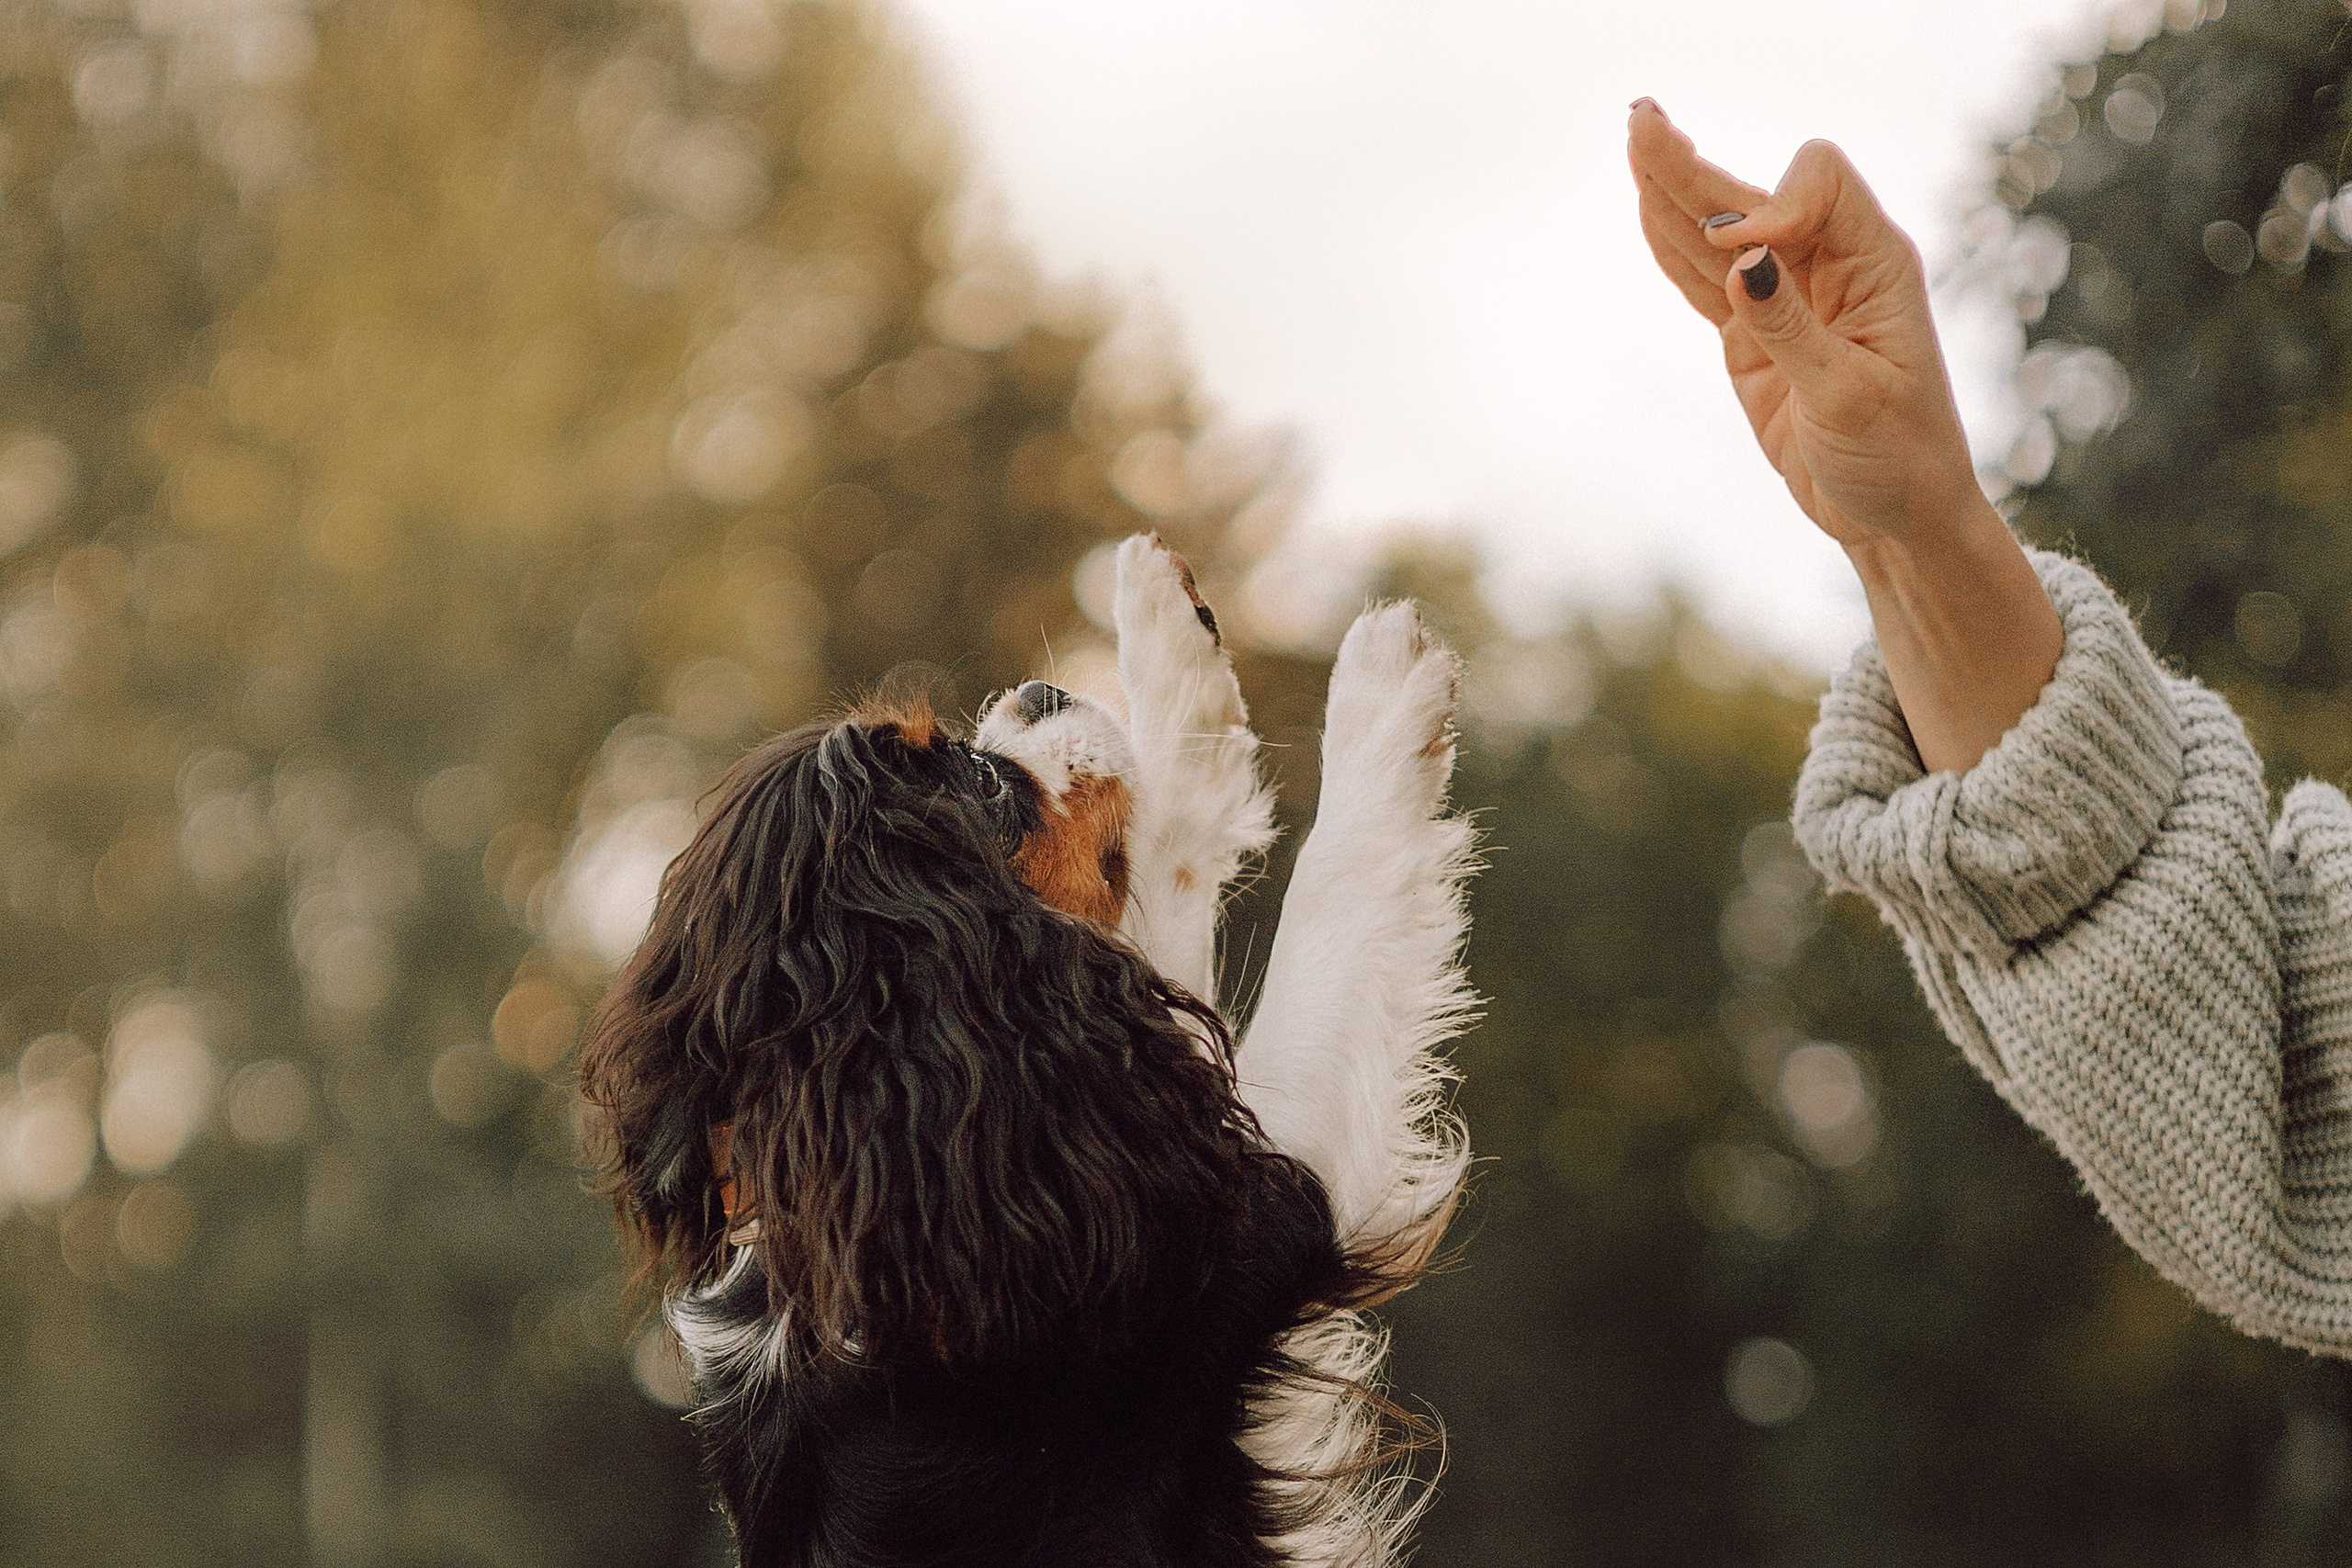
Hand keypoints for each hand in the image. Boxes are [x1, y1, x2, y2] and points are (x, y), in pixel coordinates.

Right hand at [1626, 99, 2062, 774]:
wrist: (1897, 517)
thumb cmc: (1898, 458)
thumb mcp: (1847, 398)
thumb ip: (1790, 326)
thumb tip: (1741, 259)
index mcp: (1875, 266)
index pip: (1819, 187)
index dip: (1772, 204)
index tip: (1738, 261)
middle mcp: (1831, 268)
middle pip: (1755, 198)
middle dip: (1699, 168)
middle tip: (1643, 123)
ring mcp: (1787, 300)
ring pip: (1720, 236)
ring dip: (1676, 193)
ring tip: (1637, 139)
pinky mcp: (1754, 337)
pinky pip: (1705, 281)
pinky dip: (1673, 248)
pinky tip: (1646, 208)